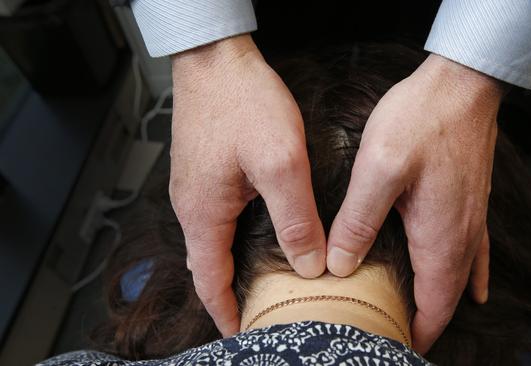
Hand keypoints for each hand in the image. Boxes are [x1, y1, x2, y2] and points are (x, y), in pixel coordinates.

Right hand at [169, 35, 325, 336]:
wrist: (216, 58)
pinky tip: (258, 231)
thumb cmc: (241, 102)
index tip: (243, 333)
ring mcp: (194, 186)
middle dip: (229, 292)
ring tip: (260, 279)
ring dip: (232, 264)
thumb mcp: (280, 163)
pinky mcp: (204, 170)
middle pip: (206, 264)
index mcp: (203, 212)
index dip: (226, 312)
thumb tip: (310, 264)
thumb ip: (295, 219)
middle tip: (259, 310)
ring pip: (212, 240)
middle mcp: (191, 204)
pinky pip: (216, 216)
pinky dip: (234, 235)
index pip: (208, 281)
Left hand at [326, 54, 502, 352]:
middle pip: (448, 298)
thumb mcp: (378, 169)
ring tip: (421, 320)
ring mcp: (472, 219)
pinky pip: (477, 253)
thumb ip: (359, 221)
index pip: (434, 305)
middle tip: (397, 336)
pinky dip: (472, 277)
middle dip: (426, 322)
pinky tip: (476, 288)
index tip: (392, 345)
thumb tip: (340, 265)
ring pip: (460, 279)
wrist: (462, 84)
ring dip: (442, 302)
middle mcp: (463, 236)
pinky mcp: (471, 202)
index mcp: (440, 236)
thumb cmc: (422, 120)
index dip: (415, 332)